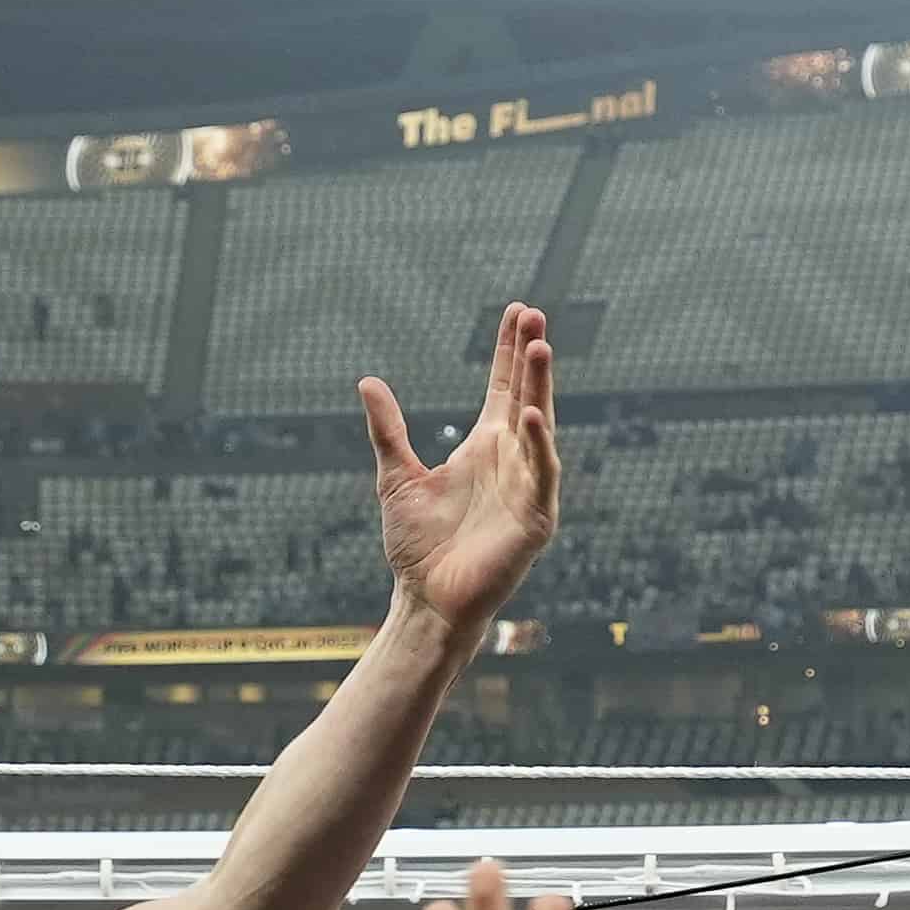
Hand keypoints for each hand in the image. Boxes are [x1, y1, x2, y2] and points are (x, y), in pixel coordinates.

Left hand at [368, 303, 557, 633]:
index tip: (517, 311)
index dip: (510, 351)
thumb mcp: (397, 476)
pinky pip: (540, 475)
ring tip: (540, 347)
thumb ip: (388, 430)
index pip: (504, 387)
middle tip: (535, 314)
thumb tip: (367, 382)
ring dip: (541, 388)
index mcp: (486, 447)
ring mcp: (528, 487)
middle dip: (532, 357)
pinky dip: (538, 446)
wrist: (425, 599)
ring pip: (540, 427)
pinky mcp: (535, 518)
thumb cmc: (418, 545)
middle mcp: (512, 460)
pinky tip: (528, 416)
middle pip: (528, 396)